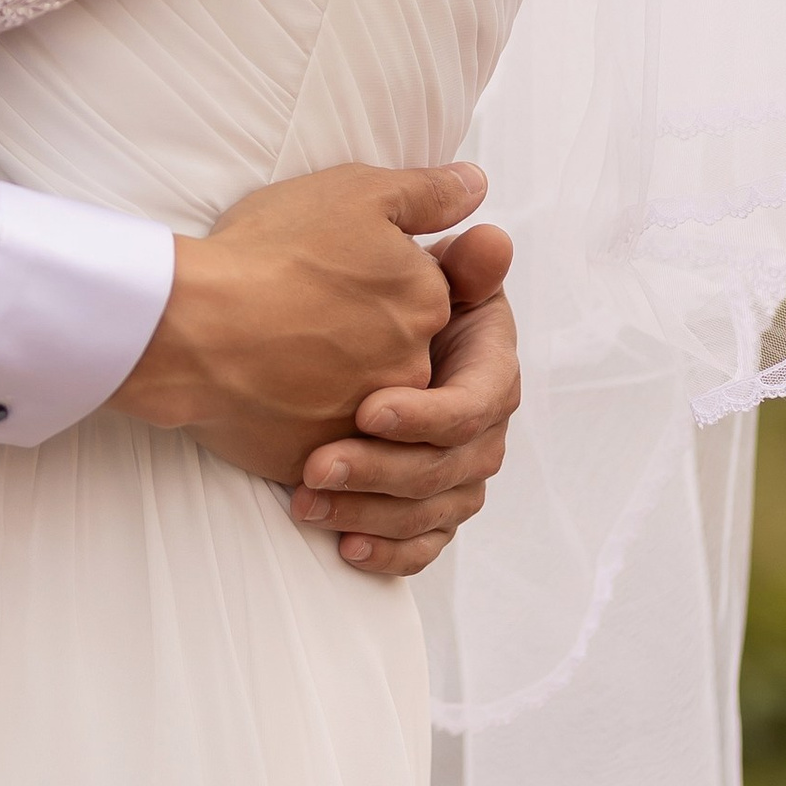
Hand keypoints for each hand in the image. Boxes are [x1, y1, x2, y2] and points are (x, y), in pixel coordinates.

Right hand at [106, 161, 481, 487]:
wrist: (192, 326)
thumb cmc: (272, 251)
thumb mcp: (356, 193)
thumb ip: (427, 193)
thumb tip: (477, 186)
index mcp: (426, 303)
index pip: (420, 292)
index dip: (372, 277)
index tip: (330, 269)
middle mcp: (412, 368)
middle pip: (395, 348)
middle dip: (356, 331)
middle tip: (300, 306)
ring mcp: (367, 420)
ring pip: (359, 397)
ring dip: (327, 377)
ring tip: (275, 346)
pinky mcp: (321, 459)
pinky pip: (319, 440)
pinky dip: (296, 417)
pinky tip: (262, 386)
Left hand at [288, 223, 517, 581]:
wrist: (293, 320)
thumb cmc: (341, 274)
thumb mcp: (390, 241)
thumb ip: (443, 238)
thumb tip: (492, 233)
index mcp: (484, 357)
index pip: (477, 401)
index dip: (429, 414)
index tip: (367, 410)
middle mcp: (477, 418)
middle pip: (453, 464)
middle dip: (385, 470)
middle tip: (319, 465)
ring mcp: (453, 464)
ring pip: (434, 508)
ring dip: (374, 512)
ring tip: (309, 502)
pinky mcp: (421, 500)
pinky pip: (423, 542)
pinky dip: (391, 552)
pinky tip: (346, 549)